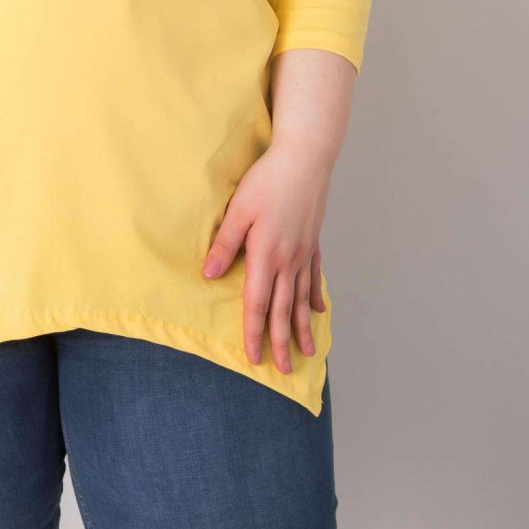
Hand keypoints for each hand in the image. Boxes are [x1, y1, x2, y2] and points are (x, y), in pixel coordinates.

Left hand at [201, 138, 331, 373]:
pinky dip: (315, 296)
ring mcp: (304, 251)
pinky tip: (319, 311)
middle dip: (281, 342)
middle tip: (285, 370)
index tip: (253, 358)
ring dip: (302, 327)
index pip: (257, 304)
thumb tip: (210, 276)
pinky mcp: (312, 240)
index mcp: (266, 255)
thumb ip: (225, 243)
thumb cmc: (268, 180)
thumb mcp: (239, 209)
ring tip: (307, 352)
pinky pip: (314, 276)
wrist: (305, 158)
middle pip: (282, 309)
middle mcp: (288, 260)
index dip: (253, 333)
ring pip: (302, 298)